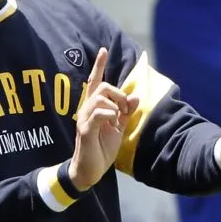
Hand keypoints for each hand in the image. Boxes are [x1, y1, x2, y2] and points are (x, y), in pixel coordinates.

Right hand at [68, 48, 138, 191]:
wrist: (88, 171)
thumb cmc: (101, 149)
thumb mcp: (117, 129)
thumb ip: (125, 113)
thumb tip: (136, 97)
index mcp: (94, 108)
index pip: (94, 81)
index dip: (99, 65)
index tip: (103, 50)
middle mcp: (86, 110)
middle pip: (102, 86)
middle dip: (119, 93)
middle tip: (126, 109)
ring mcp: (84, 119)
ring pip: (100, 97)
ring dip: (116, 104)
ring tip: (118, 118)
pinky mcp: (85, 130)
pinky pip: (98, 114)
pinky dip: (110, 114)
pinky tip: (113, 123)